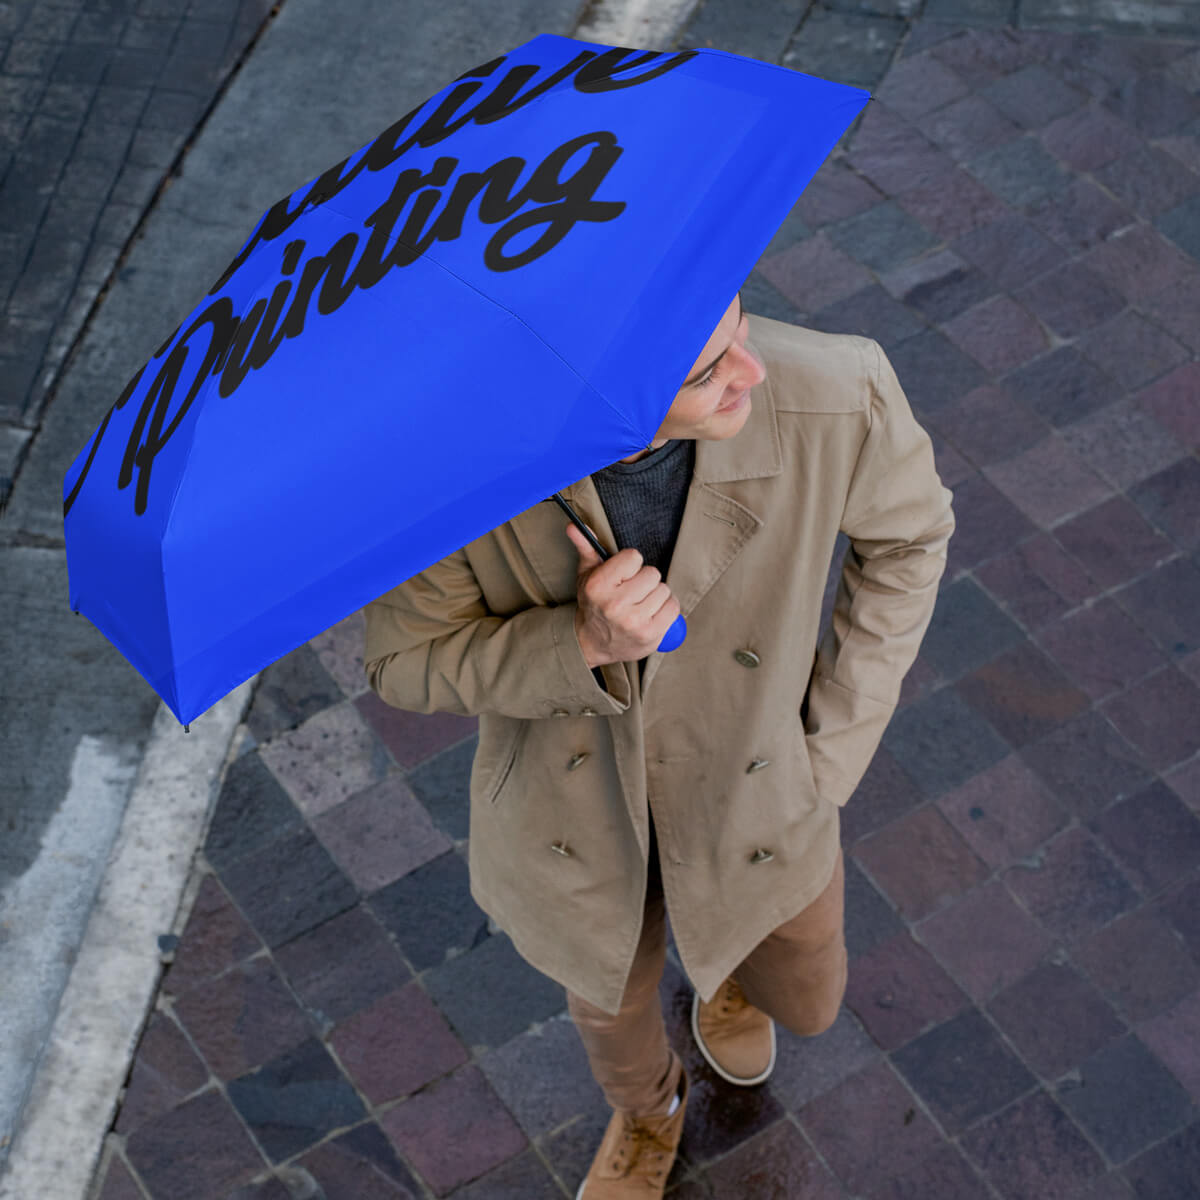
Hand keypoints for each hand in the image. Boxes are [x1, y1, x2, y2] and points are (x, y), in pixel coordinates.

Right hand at [567, 521, 680, 667]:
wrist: (593, 643)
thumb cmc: (594, 603)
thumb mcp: (586, 575)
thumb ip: (585, 547)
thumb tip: (574, 525)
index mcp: (598, 586)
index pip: (634, 557)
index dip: (631, 564)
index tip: (623, 576)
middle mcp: (615, 605)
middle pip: (652, 573)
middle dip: (645, 581)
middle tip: (633, 592)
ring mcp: (634, 622)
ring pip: (664, 590)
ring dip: (656, 595)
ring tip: (641, 604)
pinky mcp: (650, 635)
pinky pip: (673, 608)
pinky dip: (667, 608)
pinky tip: (652, 613)